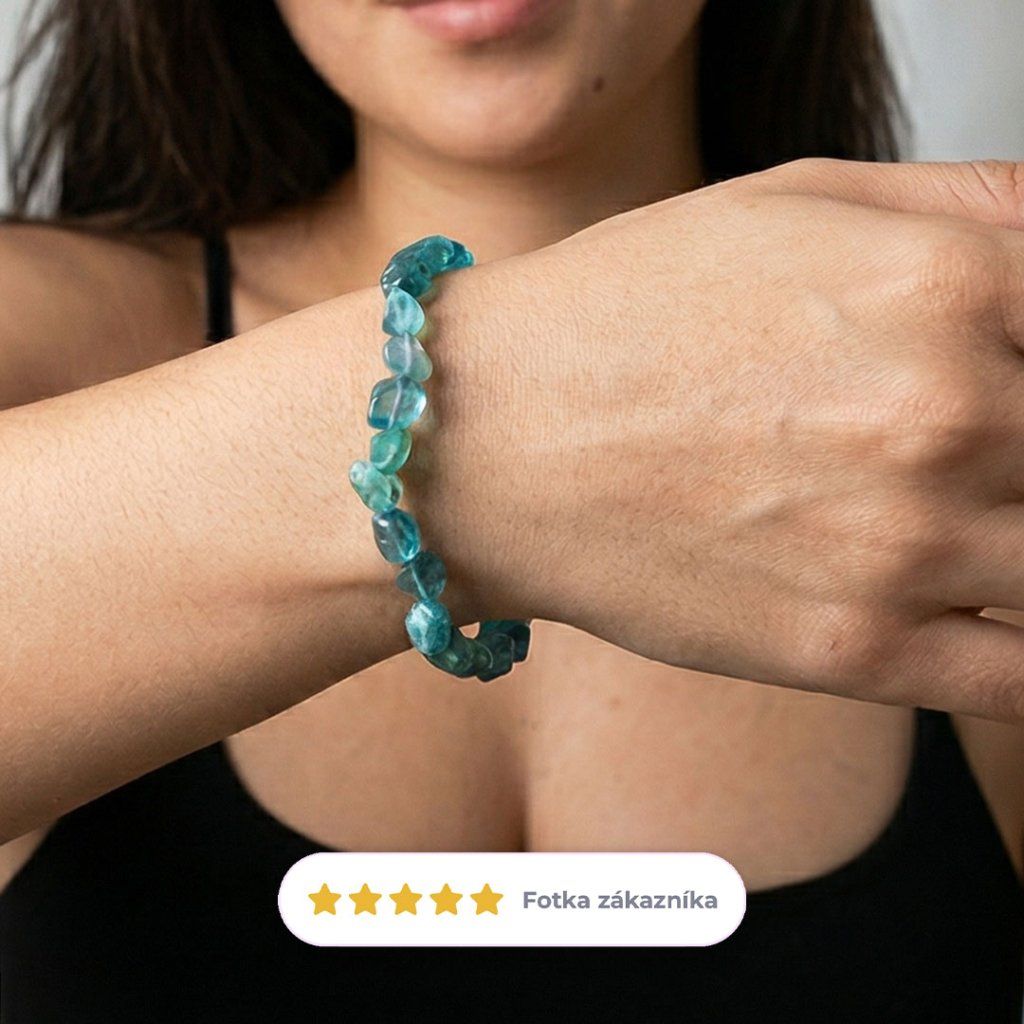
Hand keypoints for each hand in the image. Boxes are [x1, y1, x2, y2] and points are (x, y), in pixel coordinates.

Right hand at [472, 158, 1023, 721]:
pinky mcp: (853, 652)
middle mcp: (944, 418)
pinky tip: (992, 607)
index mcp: (946, 285)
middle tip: (983, 450)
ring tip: (973, 519)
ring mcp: (902, 549)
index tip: (1018, 377)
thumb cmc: (617, 316)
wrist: (484, 441)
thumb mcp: (793, 200)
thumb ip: (969, 203)